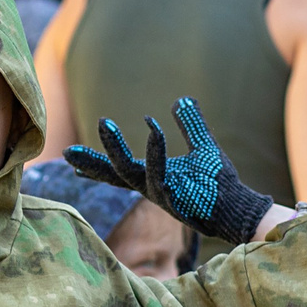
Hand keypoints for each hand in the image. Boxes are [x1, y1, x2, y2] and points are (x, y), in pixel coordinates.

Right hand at [69, 104, 274, 246]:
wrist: (238, 206)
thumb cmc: (220, 183)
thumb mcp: (203, 146)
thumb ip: (191, 125)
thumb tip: (182, 100)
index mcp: (153, 177)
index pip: (117, 171)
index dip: (95, 165)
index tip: (70, 158)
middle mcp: (151, 187)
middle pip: (113, 175)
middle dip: (91, 162)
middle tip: (67, 151)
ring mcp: (161, 195)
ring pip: (127, 173)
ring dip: (114, 149)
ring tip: (104, 123)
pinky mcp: (175, 200)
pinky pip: (157, 175)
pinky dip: (155, 151)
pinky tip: (154, 129)